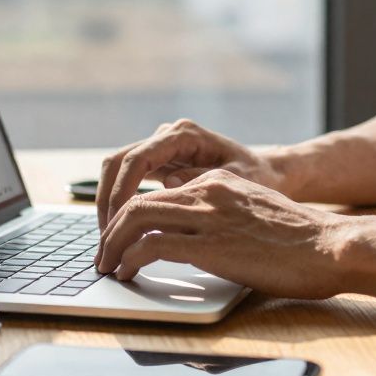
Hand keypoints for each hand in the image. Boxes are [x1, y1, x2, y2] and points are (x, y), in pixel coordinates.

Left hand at [94, 169, 347, 298]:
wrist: (331, 246)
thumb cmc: (302, 241)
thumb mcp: (256, 213)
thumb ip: (225, 216)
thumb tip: (198, 239)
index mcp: (218, 182)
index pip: (159, 193)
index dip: (131, 217)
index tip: (121, 238)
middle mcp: (208, 191)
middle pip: (137, 202)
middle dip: (110, 230)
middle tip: (103, 254)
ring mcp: (209, 215)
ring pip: (136, 218)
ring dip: (112, 244)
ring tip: (107, 266)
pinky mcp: (211, 244)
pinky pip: (152, 246)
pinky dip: (131, 259)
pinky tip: (128, 273)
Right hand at [96, 118, 287, 229]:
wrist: (269, 172)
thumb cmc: (258, 176)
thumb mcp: (239, 179)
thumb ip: (205, 180)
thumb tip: (170, 183)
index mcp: (185, 135)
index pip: (138, 159)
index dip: (121, 191)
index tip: (117, 222)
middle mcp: (168, 137)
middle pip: (119, 162)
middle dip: (107, 199)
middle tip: (106, 238)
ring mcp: (161, 149)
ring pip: (117, 170)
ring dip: (108, 203)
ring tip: (110, 240)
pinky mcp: (159, 164)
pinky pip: (128, 180)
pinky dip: (119, 204)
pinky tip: (121, 231)